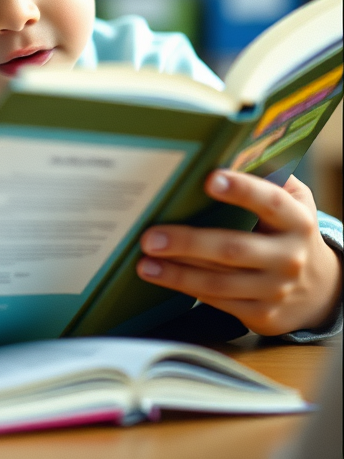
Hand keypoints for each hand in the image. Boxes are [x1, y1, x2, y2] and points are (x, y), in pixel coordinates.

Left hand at [137, 170, 341, 335]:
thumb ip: (268, 176)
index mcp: (297, 220)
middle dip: (188, 242)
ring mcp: (276, 289)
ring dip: (177, 272)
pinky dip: (186, 287)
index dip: (242, 190)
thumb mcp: (292, 202)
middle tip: (150, 237)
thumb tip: (228, 149)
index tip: (209, 179)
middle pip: (234, 248)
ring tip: (144, 261)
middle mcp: (289, 257)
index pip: (270, 202)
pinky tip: (159, 277)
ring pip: (220, 281)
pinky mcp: (263, 313)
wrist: (320, 288)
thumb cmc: (288, 230)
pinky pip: (219, 301)